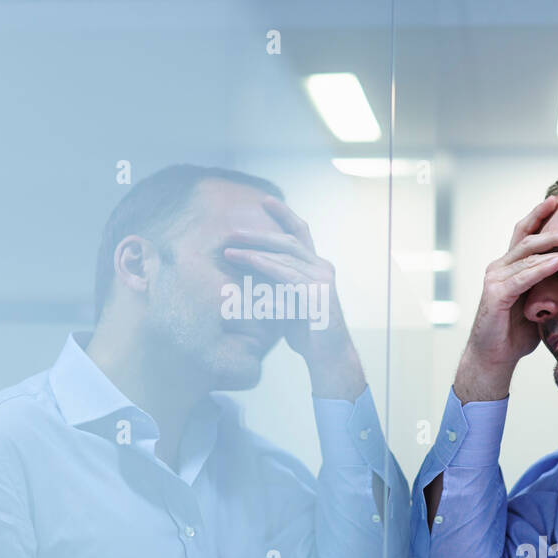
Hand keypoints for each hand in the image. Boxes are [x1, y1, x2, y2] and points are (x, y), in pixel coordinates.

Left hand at [221, 197, 365, 399]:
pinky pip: (286, 274)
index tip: (266, 200)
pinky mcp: (316, 292)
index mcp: (317, 266)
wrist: (328, 357)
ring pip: (285, 255)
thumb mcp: (287, 302)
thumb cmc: (307, 333)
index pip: (300, 233)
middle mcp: (322, 267)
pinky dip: (264, 266)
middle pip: (289, 240)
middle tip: (232, 231)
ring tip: (229, 249)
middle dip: (259, 233)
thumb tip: (250, 274)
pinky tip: (245, 262)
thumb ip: (275, 285)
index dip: (284, 215)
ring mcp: (322, 278)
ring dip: (254, 250)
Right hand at [453, 196, 557, 401]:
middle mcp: (498, 268)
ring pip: (527, 255)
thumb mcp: (537, 303)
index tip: (556, 201)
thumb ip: (548, 286)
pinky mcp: (496, 294)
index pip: (522, 234)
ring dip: (556, 249)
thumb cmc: (515, 333)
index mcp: (507, 267)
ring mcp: (495, 279)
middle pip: (526, 239)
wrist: (493, 357)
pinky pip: (524, 277)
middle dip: (552, 230)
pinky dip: (543, 268)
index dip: (538, 216)